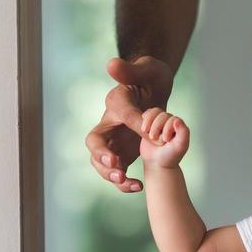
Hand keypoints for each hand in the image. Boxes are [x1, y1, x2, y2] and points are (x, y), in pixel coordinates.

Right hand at [86, 55, 174, 192]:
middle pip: (95, 143)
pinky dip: (124, 182)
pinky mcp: (123, 153)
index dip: (131, 121)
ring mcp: (115, 141)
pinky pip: (118, 172)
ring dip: (110, 174)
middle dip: (102, 156)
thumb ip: (131, 70)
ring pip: (102, 162)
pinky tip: (138, 186)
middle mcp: (110, 123)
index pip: (119, 111)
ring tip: (125, 180)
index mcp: (116, 101)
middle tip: (116, 165)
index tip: (146, 129)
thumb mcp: (149, 68)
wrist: (156, 90)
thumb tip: (111, 65)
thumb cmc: (152, 76)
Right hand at [137, 107, 189, 169]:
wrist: (157, 164)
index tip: (165, 140)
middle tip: (154, 139)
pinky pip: (148, 114)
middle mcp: (171, 122)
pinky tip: (143, 127)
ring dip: (149, 121)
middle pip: (162, 115)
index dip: (167, 128)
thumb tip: (177, 119)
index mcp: (180, 127)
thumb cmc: (170, 156)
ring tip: (146, 132)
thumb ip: (183, 133)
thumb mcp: (180, 146)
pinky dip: (144, 118)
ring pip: (155, 112)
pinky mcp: (150, 123)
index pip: (172, 118)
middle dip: (156, 127)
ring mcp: (160, 122)